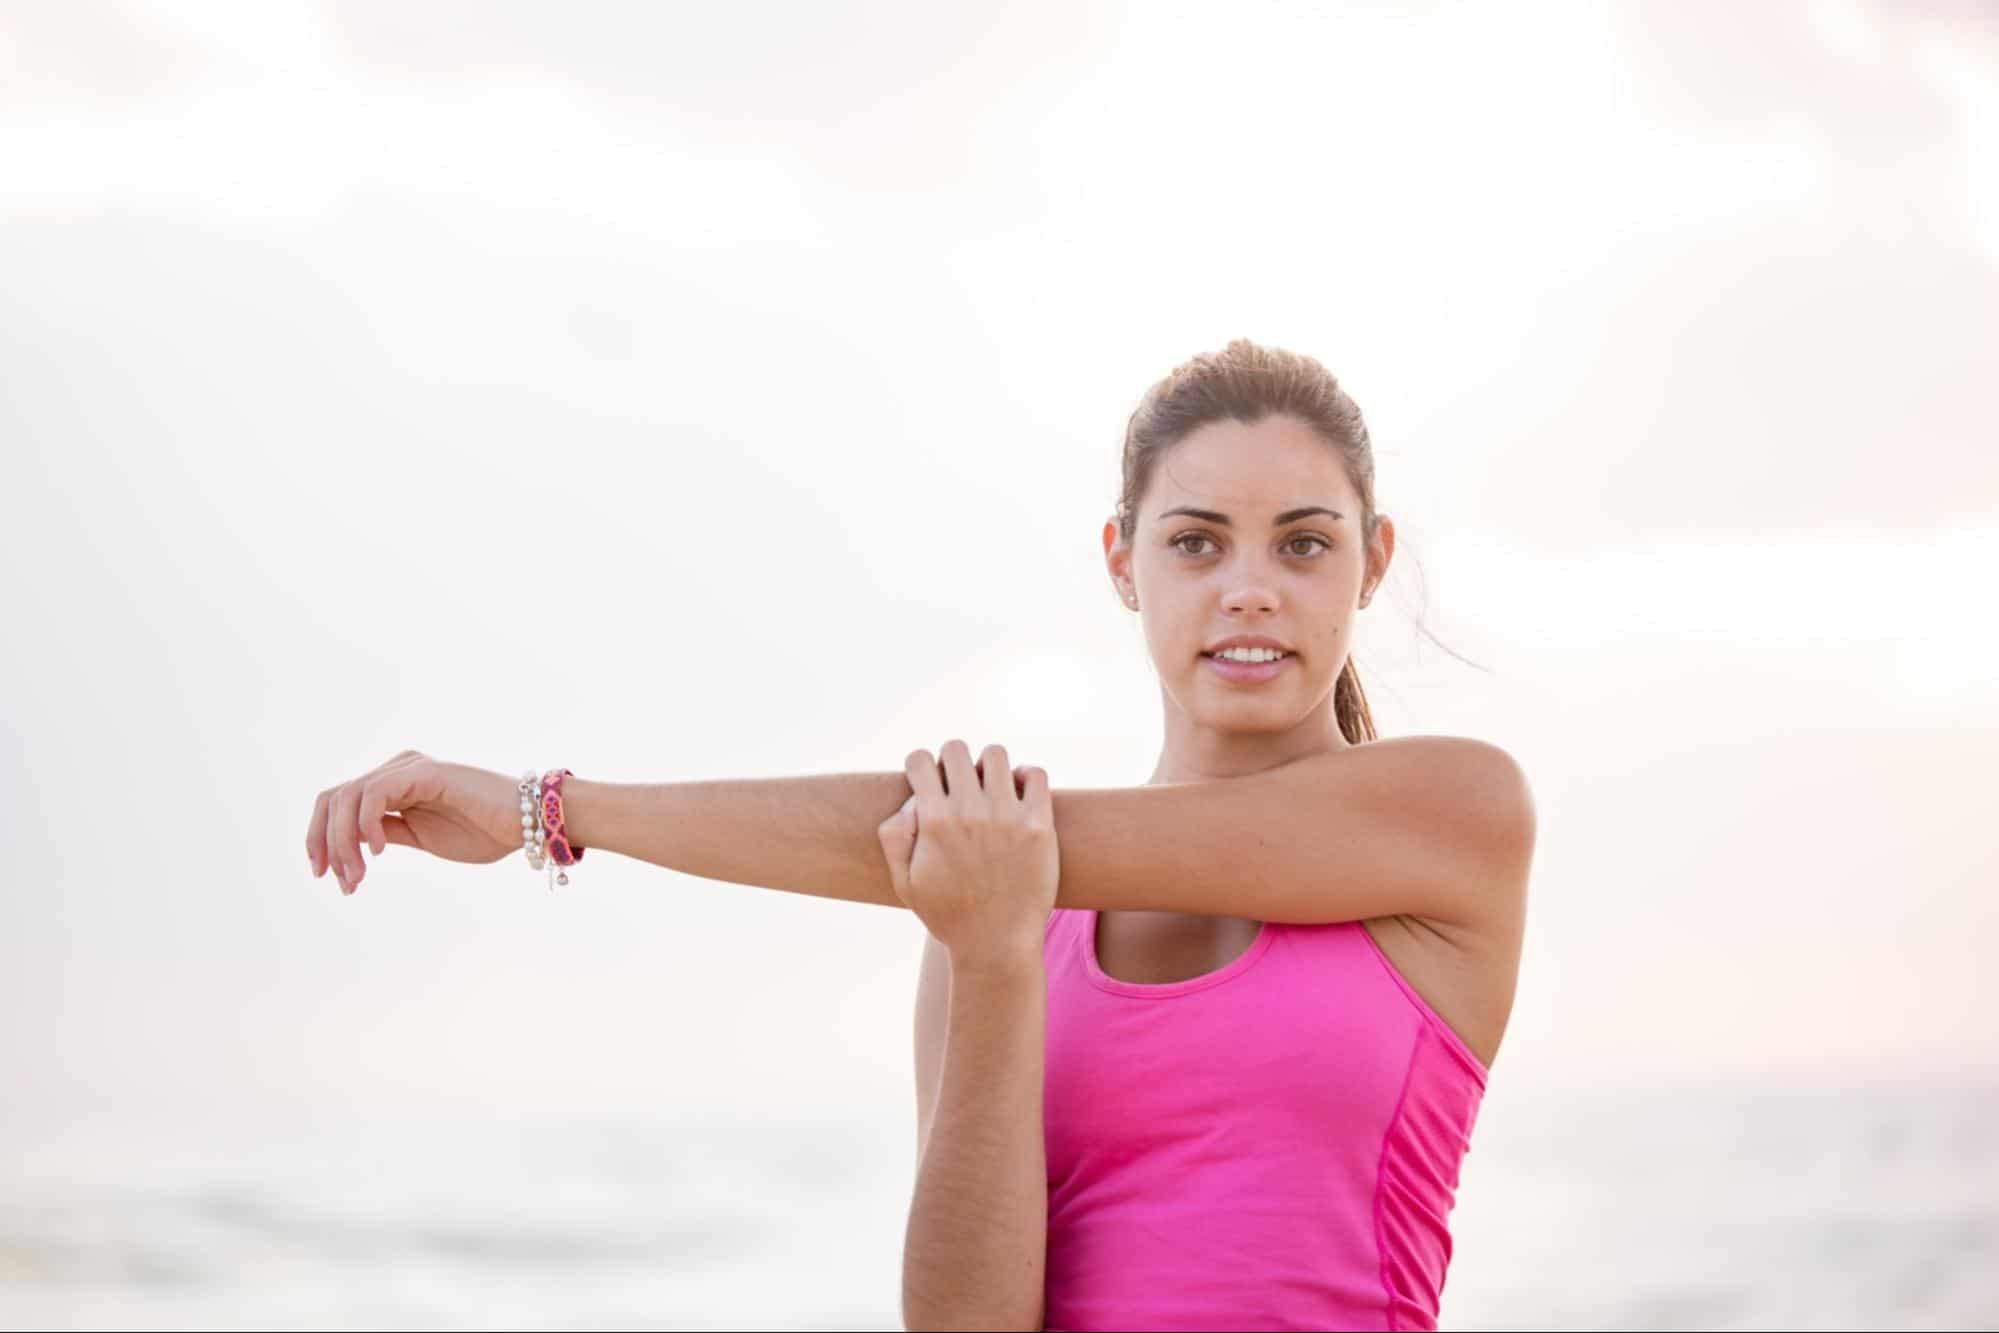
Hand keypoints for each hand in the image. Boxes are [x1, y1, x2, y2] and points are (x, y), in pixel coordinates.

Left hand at [306, 750, 522, 894]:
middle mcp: (396, 769)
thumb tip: (350, 846)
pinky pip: (375, 794)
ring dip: (344, 843)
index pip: (338, 803)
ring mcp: (408, 767)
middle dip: (326, 844)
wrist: (528, 824)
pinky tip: (381, 851)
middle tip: (341, 883)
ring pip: (348, 798)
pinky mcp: (423, 771)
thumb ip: (388, 833)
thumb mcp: (422, 838)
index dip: (321, 839)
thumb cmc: (485, 831)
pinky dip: (367, 825)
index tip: (325, 876)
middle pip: (333, 798)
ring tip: (357, 876)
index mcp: (394, 784)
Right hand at [876, 739, 1057, 970]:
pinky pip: (1036, 774)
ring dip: (988, 765)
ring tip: (990, 788)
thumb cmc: (948, 914)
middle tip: (958, 785)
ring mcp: (1007, 816)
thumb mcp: (904, 882)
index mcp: (933, 822)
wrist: (996, 944)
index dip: (920, 767)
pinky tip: (1019, 793)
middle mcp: (970, 812)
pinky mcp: (1039, 825)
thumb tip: (911, 801)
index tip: (928, 783)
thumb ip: (894, 837)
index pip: (920, 759)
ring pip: (995, 754)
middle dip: (951, 761)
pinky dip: (1026, 776)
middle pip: (956, 749)